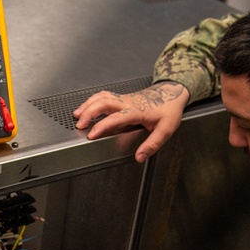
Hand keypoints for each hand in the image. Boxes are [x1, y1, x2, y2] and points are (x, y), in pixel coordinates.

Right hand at [73, 82, 188, 162]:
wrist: (172, 92)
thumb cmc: (168, 110)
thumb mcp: (166, 129)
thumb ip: (152, 144)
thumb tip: (140, 156)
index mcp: (137, 111)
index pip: (116, 117)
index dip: (102, 125)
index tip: (92, 134)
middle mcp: (128, 102)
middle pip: (104, 102)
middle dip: (89, 112)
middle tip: (79, 124)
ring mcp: (124, 98)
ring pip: (102, 97)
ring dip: (88, 105)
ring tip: (77, 115)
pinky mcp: (122, 97)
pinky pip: (104, 95)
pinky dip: (92, 100)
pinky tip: (87, 107)